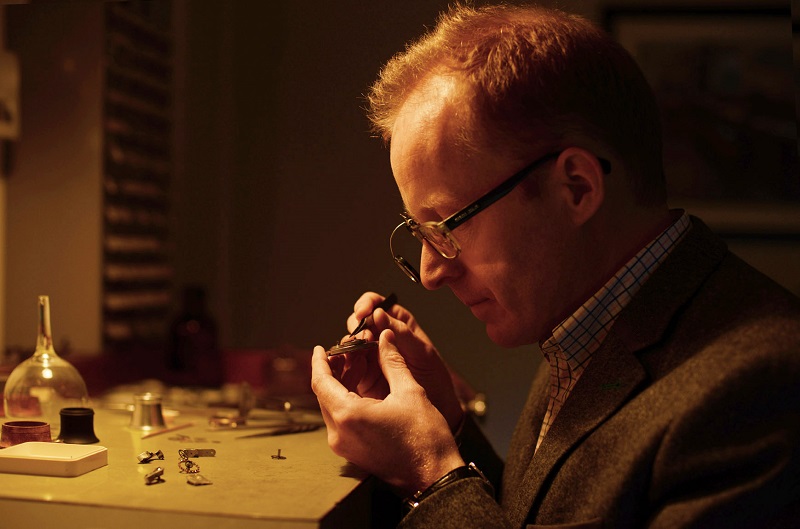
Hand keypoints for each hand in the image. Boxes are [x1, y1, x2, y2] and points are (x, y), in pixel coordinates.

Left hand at [312, 329, 464, 493]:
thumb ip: (392, 361)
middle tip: (350, 352)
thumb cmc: (425, 438)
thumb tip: (385, 338)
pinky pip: (341, 420)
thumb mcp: (410, 391)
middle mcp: (339, 433)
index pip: (321, 382)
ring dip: (341, 385)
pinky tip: (364, 388)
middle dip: (334, 370)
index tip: (321, 348)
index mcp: (348, 415)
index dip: (319, 362)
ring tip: (361, 366)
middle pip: (324, 394)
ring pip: (332, 406)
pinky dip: (347, 401)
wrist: (435, 476)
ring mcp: (343, 446)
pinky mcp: (352, 452)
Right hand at [337, 292, 463, 431]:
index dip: (366, 304)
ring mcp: (369, 358)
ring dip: (350, 346)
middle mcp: (380, 339)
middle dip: (357, 327)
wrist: (437, 412)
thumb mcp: (423, 354)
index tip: (363, 312)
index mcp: (398, 325)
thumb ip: (402, 334)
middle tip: (363, 337)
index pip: (376, 305)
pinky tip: (351, 367)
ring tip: (358, 353)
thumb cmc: (435, 380)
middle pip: (358, 323)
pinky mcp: (362, 377)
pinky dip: (344, 364)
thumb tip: (378, 313)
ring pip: (350, 344)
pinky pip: (347, 367)